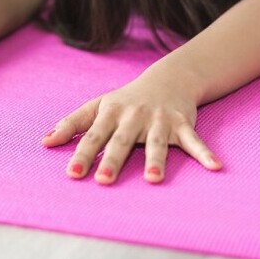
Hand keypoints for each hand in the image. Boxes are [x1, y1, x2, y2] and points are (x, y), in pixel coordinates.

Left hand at [40, 69, 221, 183]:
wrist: (168, 78)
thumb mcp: (98, 106)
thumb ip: (72, 124)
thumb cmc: (127, 99)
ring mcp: (160, 120)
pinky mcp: (182, 123)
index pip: (93, 136)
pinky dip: (205, 154)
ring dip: (156, 160)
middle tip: (104, 180)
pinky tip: (215, 167)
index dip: (82, 154)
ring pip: (157, 143)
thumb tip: (44, 142)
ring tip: (154, 180)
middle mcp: (134, 116)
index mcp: (111, 113)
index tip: (72, 173)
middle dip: (113, 159)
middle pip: (122, 141)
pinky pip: (194, 141)